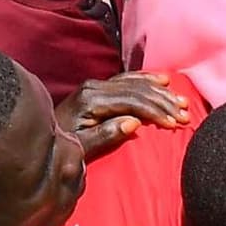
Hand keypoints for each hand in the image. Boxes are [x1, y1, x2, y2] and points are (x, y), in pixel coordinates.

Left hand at [58, 71, 192, 158]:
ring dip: (160, 91)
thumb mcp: (82, 146)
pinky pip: (127, 78)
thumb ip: (106, 135)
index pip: (132, 101)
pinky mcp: (97, 87)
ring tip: (181, 100)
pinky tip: (162, 80)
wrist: (40, 134)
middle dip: (163, 101)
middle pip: (137, 89)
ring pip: (135, 82)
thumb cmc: (62, 145)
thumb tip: (134, 123)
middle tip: (185, 112)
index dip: (156, 111)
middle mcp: (95, 87)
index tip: (175, 123)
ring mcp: (96, 84)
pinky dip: (147, 79)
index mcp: (92, 100)